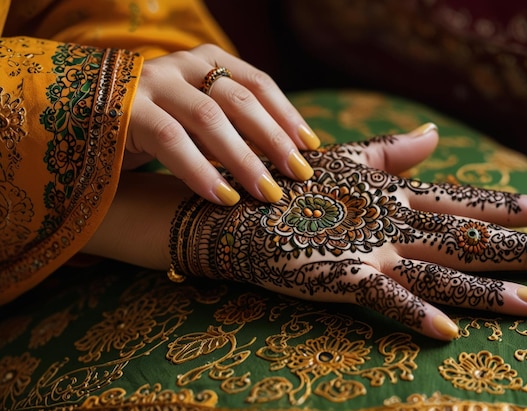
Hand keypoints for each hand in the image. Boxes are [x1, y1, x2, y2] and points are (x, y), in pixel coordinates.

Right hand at [125, 44, 319, 204]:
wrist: (79, 117)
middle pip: (240, 100)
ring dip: (244, 159)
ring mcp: (153, 84)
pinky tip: (222, 198)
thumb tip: (281, 157)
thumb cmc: (151, 124)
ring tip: (268, 193)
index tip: (310, 147)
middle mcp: (182, 65)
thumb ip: (230, 125)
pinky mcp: (126, 111)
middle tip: (299, 175)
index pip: (257, 83)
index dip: (287, 115)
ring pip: (210, 119)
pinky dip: (200, 171)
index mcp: (205, 61)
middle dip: (274, 140)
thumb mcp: (195, 117)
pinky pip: (171, 140)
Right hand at [169, 130, 526, 340]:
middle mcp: (391, 222)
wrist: (236, 211)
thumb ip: (391, 152)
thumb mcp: (344, 163)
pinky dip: (414, 314)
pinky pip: (384, 299)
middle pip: (467, 237)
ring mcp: (368, 250)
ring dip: (488, 290)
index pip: (461, 200)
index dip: (506, 205)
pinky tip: (448, 332)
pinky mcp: (339, 277)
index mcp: (393, 194)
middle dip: (522, 249)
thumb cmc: (290, 187)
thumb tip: (432, 137)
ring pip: (440, 271)